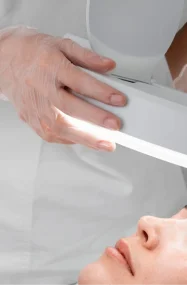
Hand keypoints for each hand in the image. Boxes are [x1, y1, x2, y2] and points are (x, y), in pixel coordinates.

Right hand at [0, 26, 125, 150]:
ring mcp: (35, 108)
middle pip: (69, 108)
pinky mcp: (32, 120)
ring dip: (85, 138)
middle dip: (95, 119)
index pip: (79, 81)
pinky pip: (53, 135)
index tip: (119, 100)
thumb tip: (108, 66)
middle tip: (114, 126)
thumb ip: (87, 56)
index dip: (101, 92)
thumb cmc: (34, 53)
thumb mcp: (62, 45)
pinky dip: (71, 140)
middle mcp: (42, 90)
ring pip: (61, 127)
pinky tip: (85, 140)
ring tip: (105, 143)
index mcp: (51, 67)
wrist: (6, 61)